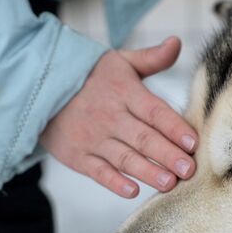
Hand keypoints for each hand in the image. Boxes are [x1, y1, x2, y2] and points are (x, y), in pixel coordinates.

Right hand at [40, 37, 197, 196]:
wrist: (39, 88)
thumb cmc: (91, 77)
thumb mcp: (119, 62)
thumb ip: (151, 58)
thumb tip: (177, 41)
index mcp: (124, 92)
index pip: (154, 111)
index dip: (174, 127)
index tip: (193, 142)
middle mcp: (109, 116)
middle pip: (143, 138)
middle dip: (168, 154)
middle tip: (189, 169)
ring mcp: (92, 138)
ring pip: (124, 158)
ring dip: (147, 171)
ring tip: (170, 183)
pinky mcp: (77, 156)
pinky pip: (98, 172)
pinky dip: (114, 182)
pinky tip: (132, 191)